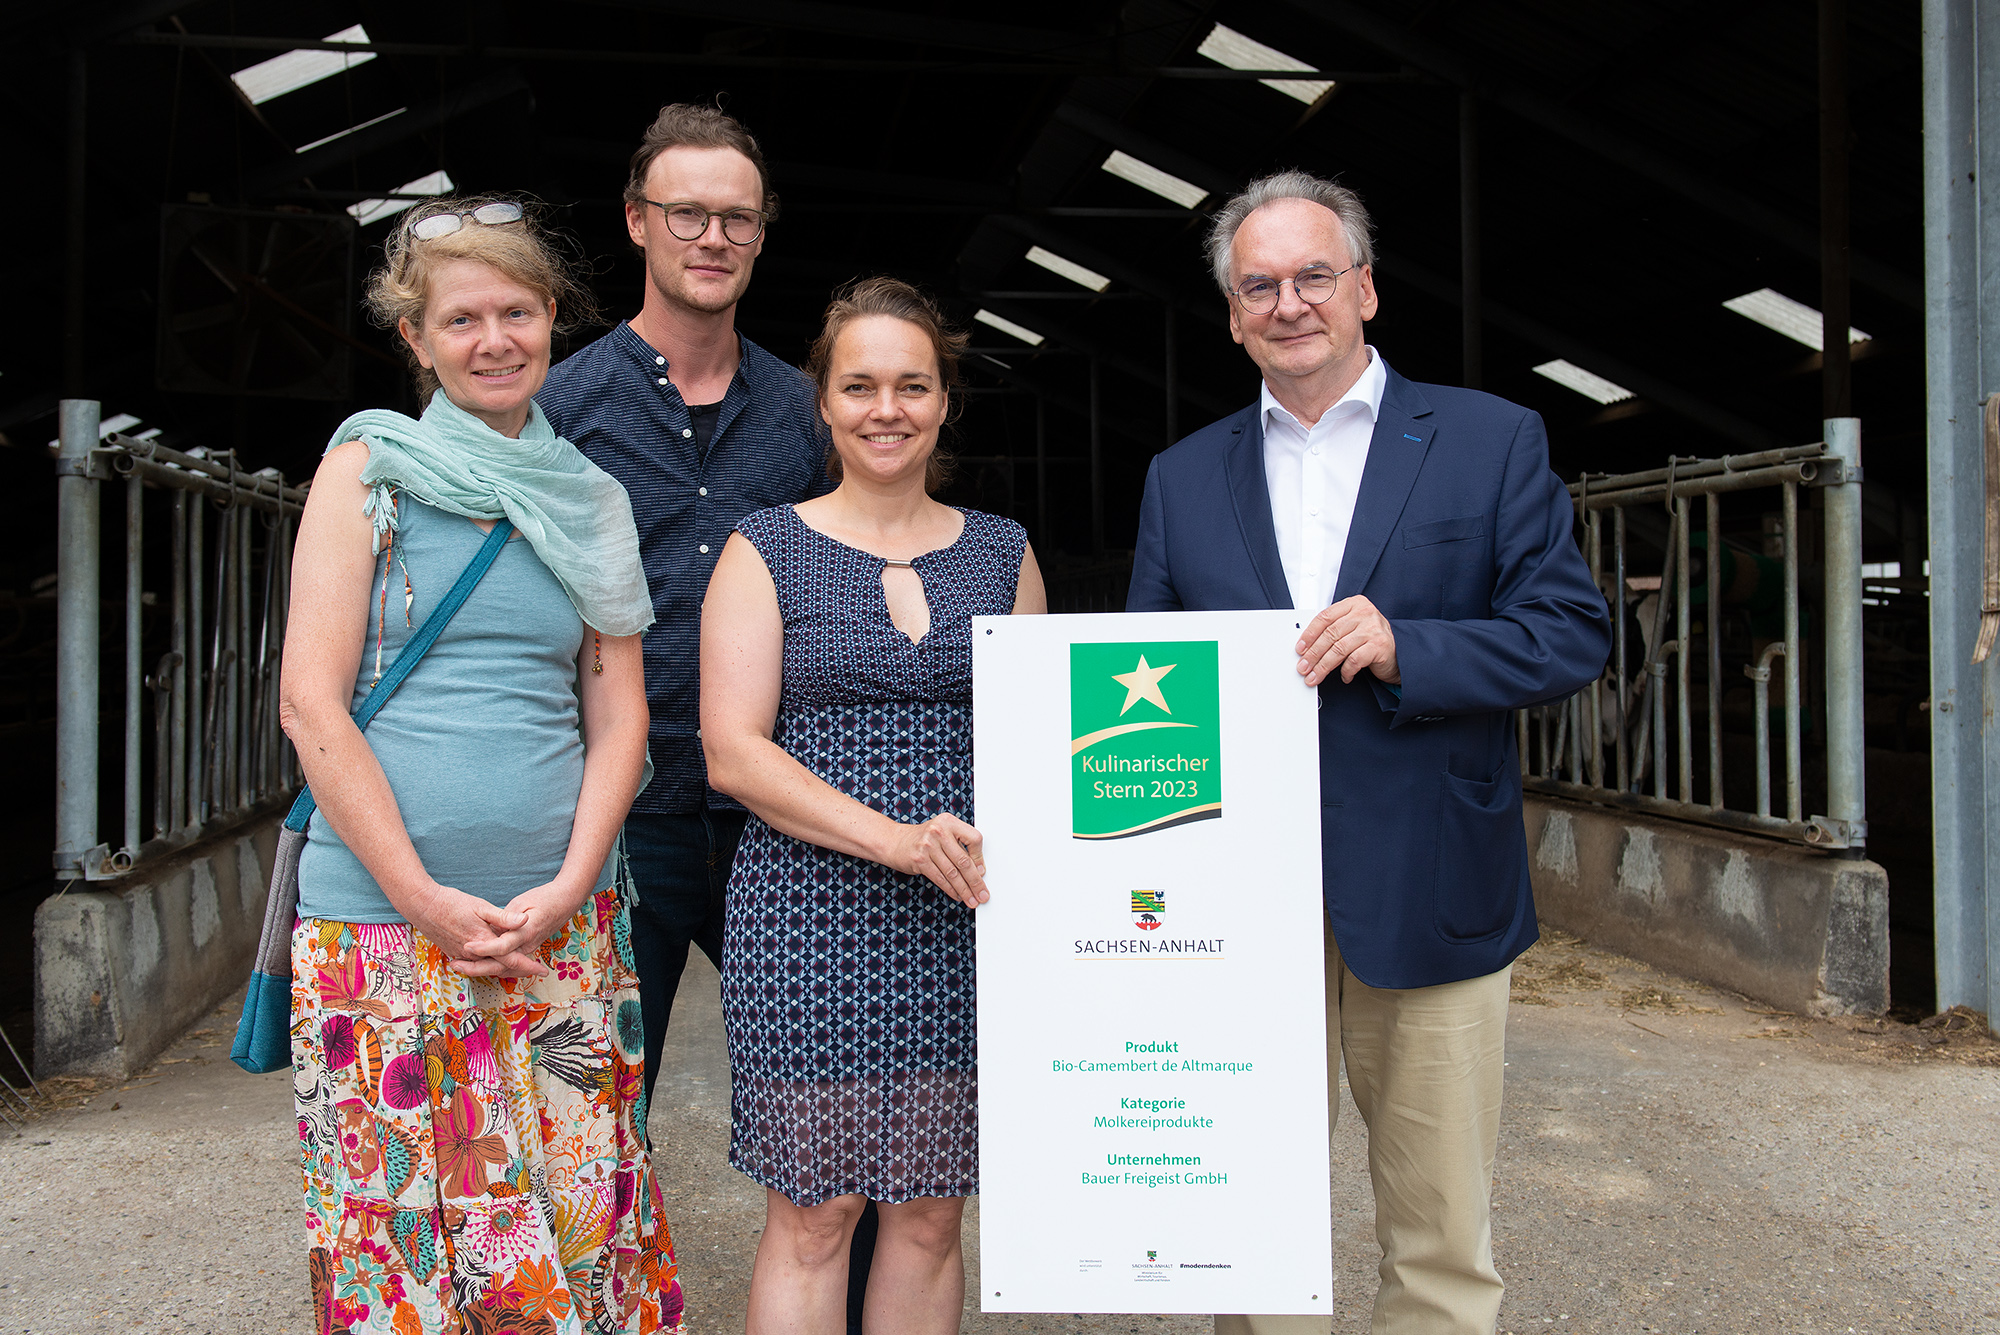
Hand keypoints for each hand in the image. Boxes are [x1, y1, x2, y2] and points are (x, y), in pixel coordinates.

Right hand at [401, 882, 529, 968]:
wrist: (422, 906)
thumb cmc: (452, 903)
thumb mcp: (480, 906)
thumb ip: (503, 917)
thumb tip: (525, 920)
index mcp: (483, 942)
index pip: (511, 959)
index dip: (528, 965)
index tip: (542, 970)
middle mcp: (473, 954)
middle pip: (501, 968)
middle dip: (519, 971)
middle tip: (536, 971)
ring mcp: (461, 955)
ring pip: (487, 967)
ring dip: (504, 968)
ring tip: (521, 967)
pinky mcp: (453, 953)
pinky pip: (475, 964)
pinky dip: (488, 964)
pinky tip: (495, 960)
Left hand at [452, 881, 591, 977]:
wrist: (566, 901)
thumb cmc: (545, 898)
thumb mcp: (524, 901)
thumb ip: (506, 917)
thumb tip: (493, 929)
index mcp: (526, 932)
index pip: (503, 947)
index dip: (484, 948)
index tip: (467, 946)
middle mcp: (527, 946)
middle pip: (500, 965)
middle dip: (476, 967)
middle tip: (455, 964)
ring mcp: (527, 950)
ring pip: (503, 968)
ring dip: (480, 969)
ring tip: (459, 965)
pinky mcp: (525, 949)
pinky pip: (507, 965)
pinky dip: (491, 967)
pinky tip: (475, 963)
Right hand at [887, 814, 987, 907]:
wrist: (895, 841)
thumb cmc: (924, 839)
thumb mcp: (944, 834)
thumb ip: (960, 846)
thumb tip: (979, 870)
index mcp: (949, 822)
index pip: (974, 839)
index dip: (980, 858)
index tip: (982, 872)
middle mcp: (939, 831)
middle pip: (964, 860)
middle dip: (975, 882)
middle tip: (982, 894)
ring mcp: (928, 845)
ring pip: (952, 873)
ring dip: (964, 890)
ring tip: (971, 899)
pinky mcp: (920, 860)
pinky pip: (940, 878)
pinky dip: (951, 890)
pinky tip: (957, 895)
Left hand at [1297, 596, 1399, 686]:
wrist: (1400, 652)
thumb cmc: (1371, 640)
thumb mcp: (1352, 628)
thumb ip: (1333, 630)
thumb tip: (1306, 647)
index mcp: (1354, 604)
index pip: (1325, 617)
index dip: (1309, 634)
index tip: (1299, 649)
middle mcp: (1364, 613)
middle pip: (1330, 634)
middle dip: (1313, 653)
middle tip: (1303, 667)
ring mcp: (1373, 629)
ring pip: (1339, 648)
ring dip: (1323, 666)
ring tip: (1315, 676)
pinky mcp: (1379, 645)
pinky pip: (1354, 660)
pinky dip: (1346, 671)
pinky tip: (1344, 677)